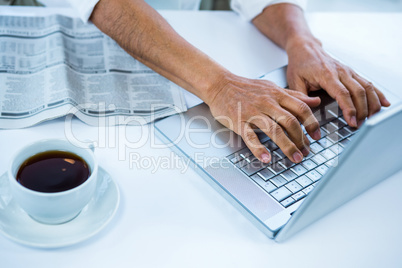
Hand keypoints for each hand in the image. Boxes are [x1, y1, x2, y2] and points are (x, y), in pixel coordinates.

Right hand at [205, 74, 321, 162]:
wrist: (220, 85)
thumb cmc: (246, 88)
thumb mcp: (272, 87)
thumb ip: (294, 96)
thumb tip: (315, 101)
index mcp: (277, 95)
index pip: (301, 109)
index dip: (312, 124)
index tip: (317, 136)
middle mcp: (267, 103)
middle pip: (290, 122)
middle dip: (301, 139)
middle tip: (306, 152)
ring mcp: (252, 113)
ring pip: (274, 130)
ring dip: (286, 146)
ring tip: (294, 158)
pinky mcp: (238, 121)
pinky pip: (250, 136)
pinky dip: (258, 148)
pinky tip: (265, 158)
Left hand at [286, 38, 390, 126]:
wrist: (305, 48)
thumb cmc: (300, 64)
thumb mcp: (294, 81)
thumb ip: (302, 97)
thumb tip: (311, 110)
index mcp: (326, 74)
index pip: (342, 93)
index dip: (349, 109)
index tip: (352, 121)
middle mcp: (341, 72)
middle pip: (358, 92)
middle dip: (362, 110)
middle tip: (359, 125)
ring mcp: (348, 71)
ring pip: (367, 87)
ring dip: (371, 104)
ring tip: (370, 119)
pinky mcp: (352, 73)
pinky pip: (368, 83)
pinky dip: (377, 94)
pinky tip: (383, 103)